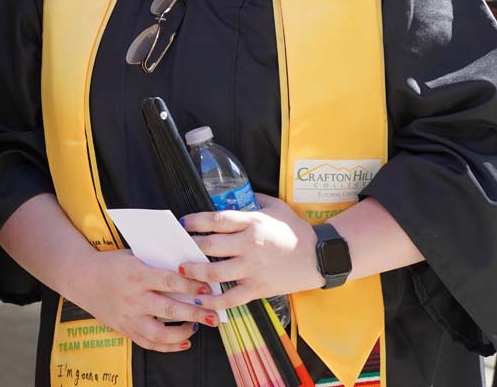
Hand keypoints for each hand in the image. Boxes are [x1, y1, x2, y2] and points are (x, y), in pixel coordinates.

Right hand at [67, 248, 212, 352]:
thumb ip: (157, 264)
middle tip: (213, 314)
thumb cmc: (111, 264)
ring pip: (160, 332)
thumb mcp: (134, 256)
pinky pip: (149, 343)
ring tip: (197, 326)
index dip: (191, 285)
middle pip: (170, 309)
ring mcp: (128, 316)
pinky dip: (168, 346)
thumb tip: (189, 270)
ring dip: (183, 332)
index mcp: (136, 275)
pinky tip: (183, 341)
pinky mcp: (124, 329)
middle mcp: (133, 298)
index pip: (169, 281)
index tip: (208, 288)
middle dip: (195, 313)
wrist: (81, 278)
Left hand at [178, 194, 323, 310]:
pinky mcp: (257, 288)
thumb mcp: (275, 206)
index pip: (216, 219)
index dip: (194, 221)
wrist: (319, 257)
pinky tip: (200, 299)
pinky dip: (212, 301)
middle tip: (177, 246)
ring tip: (181, 269)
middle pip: (210, 245)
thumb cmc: (295, 230)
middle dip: (189, 246)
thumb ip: (253, 199)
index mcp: (252, 222)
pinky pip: (230, 299)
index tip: (183, 223)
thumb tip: (231, 194)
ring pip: (214, 273)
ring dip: (194, 271)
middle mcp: (249, 245)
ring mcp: (252, 269)